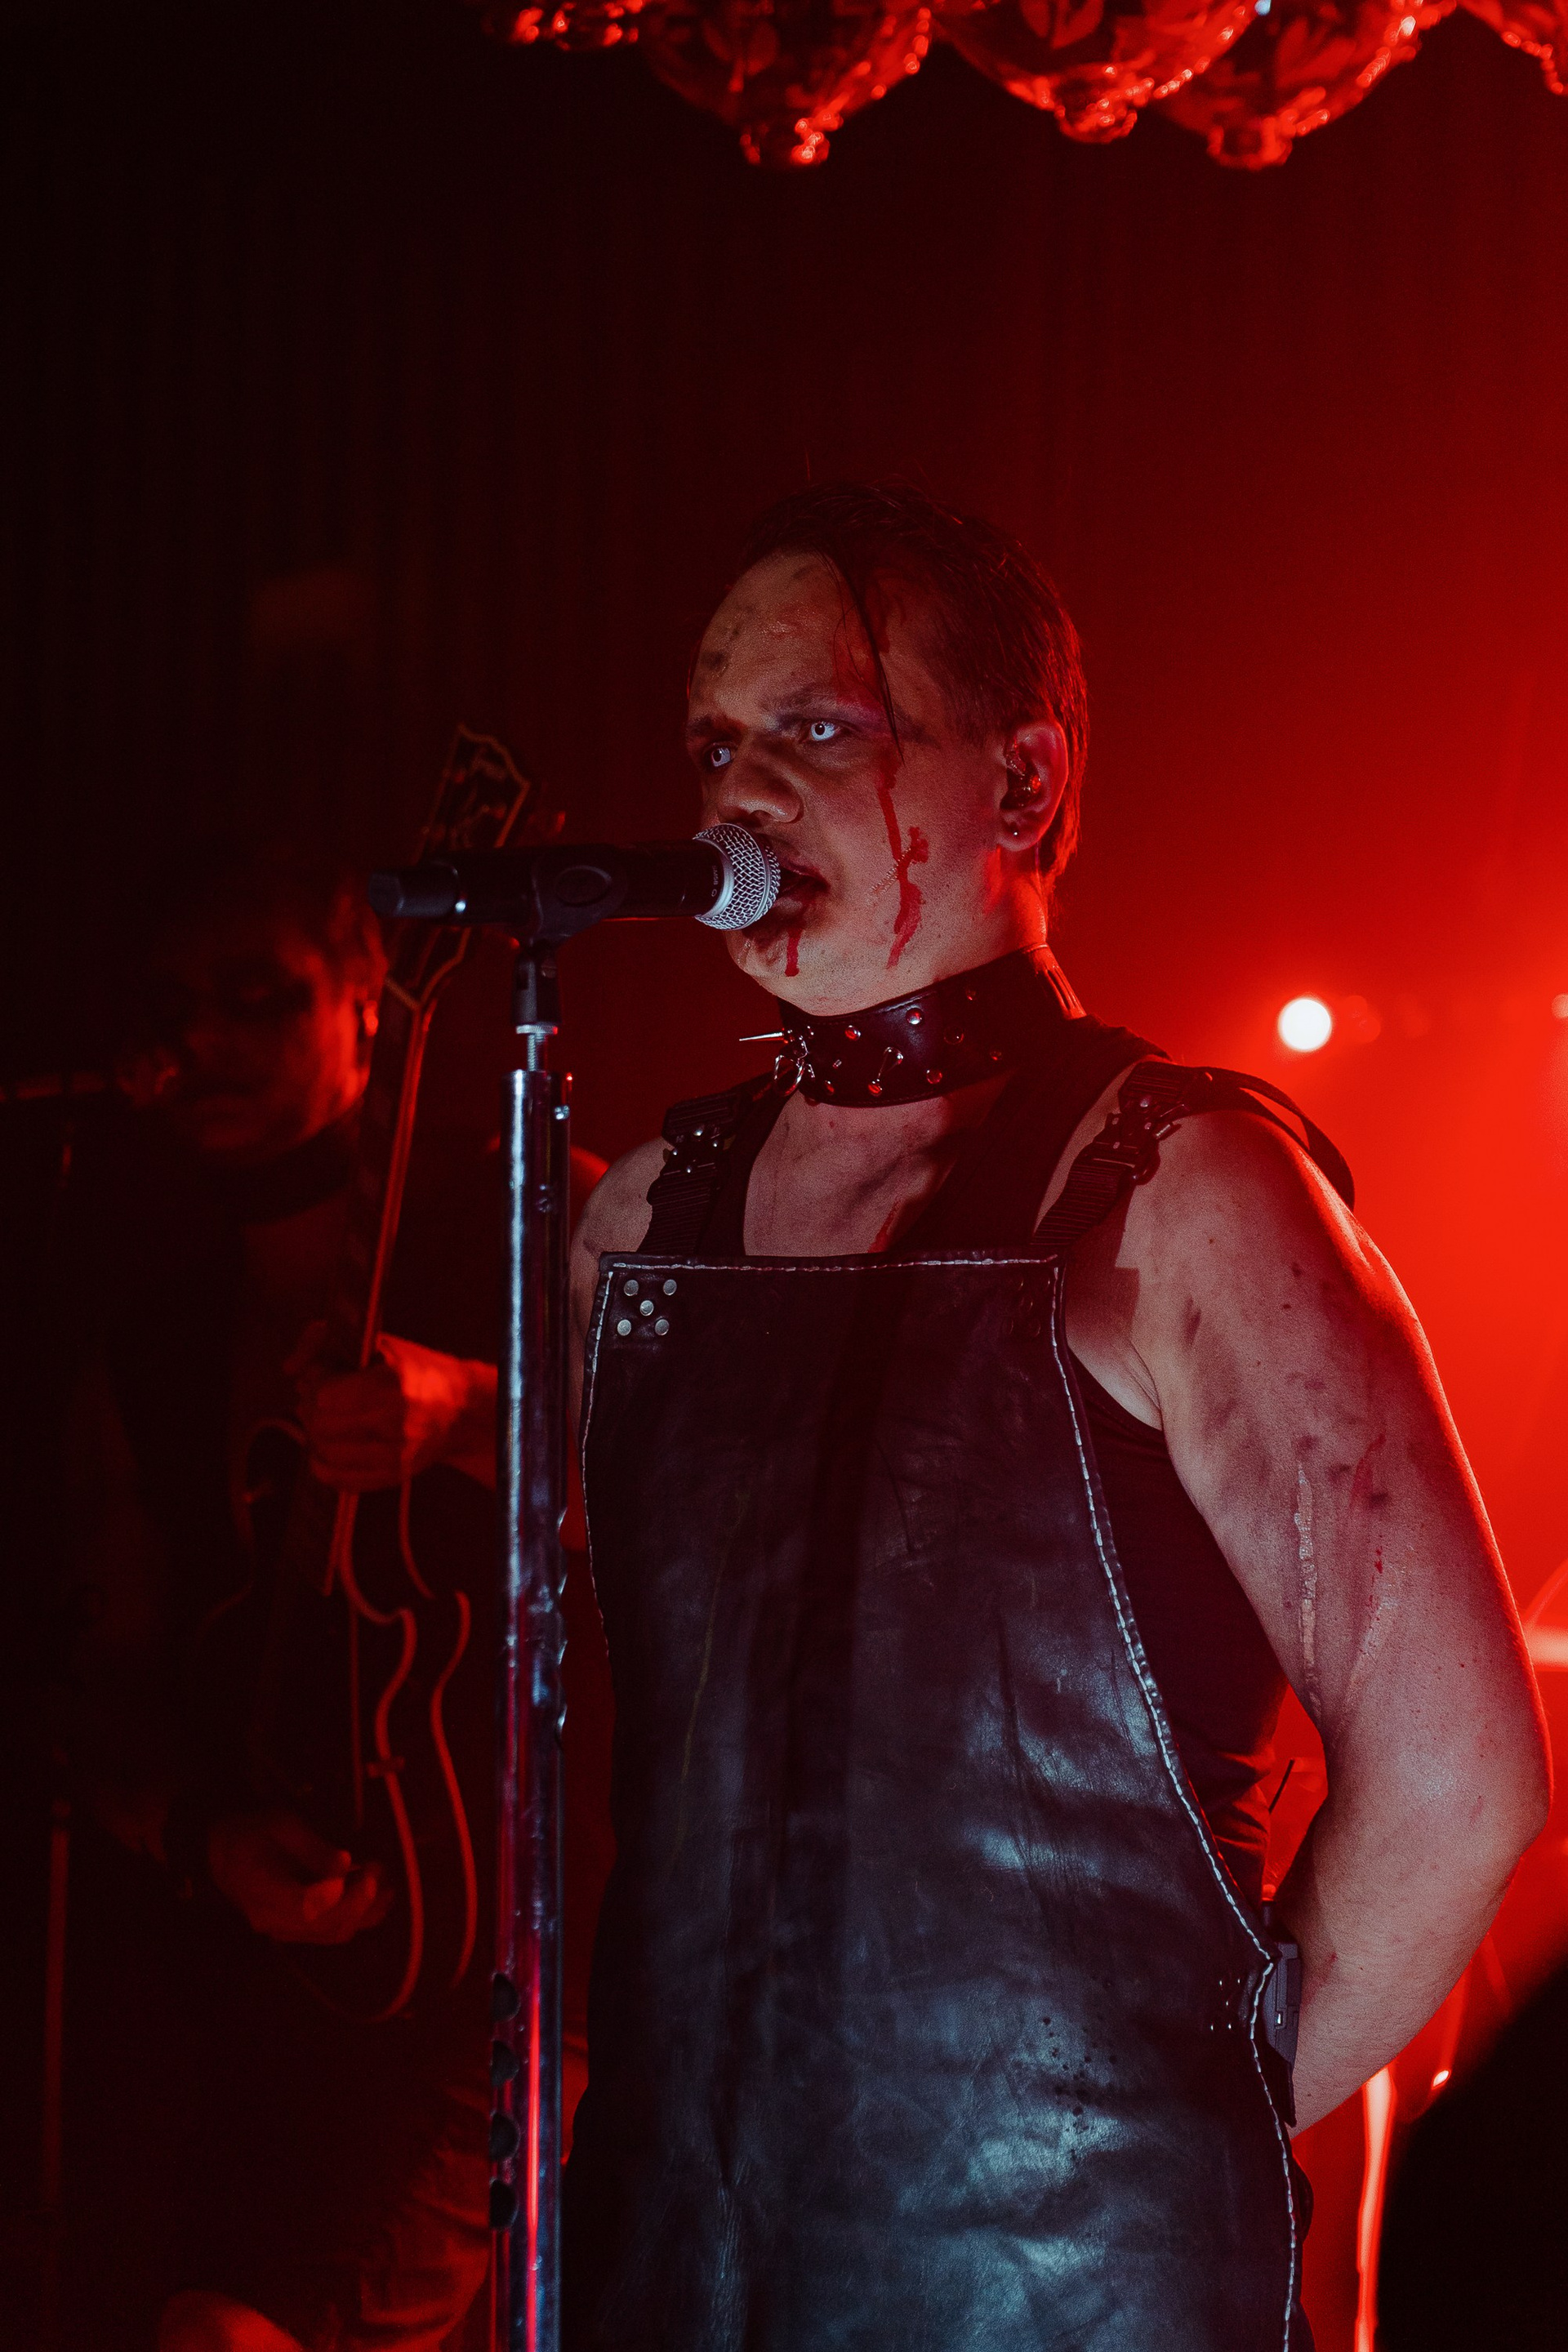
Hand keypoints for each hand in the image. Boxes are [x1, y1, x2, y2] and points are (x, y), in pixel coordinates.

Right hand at [207, 1808, 393, 1943]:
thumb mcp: (280, 1825)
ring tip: (387, 1885)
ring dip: (365, 1911)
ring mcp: (284, 1930)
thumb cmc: (252, 1833)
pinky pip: (331, 1932)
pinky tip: (376, 1898)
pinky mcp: (296, 1931)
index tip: (358, 1873)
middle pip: (324, 1925)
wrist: (224, 1855)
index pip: (301, 1906)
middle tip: (380, 1870)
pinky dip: (357, 1917)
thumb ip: (312, 1846)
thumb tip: (345, 1865)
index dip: (333, 1896)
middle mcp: (273, 1919)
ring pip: (333, 1932)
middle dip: (361, 1900)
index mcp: (261, 1888)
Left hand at [286, 1324, 496, 1491]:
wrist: (463, 1409)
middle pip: (322, 1425)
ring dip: (315, 1434)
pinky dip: (323, 1465)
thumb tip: (290, 1369)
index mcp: (395, 1385)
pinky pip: (340, 1480)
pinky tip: (325, 1449)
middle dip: (310, 1408)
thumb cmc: (418, 1370)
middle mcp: (397, 1423)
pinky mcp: (394, 1476)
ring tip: (324, 1418)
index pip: (326, 1396)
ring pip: (326, 1454)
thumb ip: (324, 1341)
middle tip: (318, 1396)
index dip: (316, 1382)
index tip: (324, 1373)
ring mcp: (396, 1456)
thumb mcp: (378, 1341)